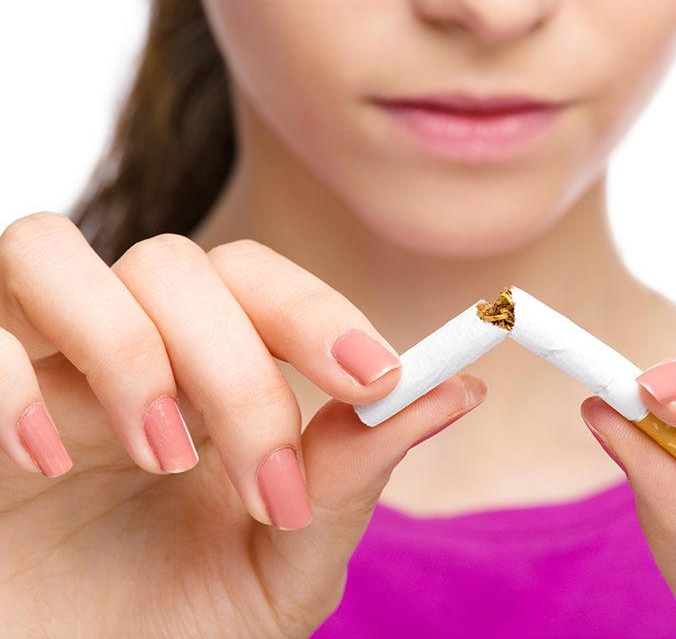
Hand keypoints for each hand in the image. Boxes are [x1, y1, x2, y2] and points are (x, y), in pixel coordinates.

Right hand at [0, 213, 484, 636]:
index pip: (257, 280)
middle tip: (265, 479)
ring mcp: (28, 368)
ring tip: (164, 457)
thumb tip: (458, 390)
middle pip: (175, 263)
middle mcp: (113, 354)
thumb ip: (349, 479)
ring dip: (129, 345)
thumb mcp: (278, 567)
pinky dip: (11, 380)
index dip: (316, 311)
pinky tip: (45, 464)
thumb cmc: (165, 634)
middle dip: (236, 362)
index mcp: (199, 380)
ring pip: (53, 249)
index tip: (375, 376)